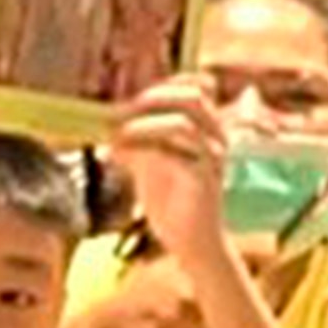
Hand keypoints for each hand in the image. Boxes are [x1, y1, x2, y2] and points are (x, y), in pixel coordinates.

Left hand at [107, 82, 235, 258]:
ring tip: (116, 136)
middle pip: (193, 99)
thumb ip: (139, 141)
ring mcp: (212, 160)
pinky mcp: (203, 182)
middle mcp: (217, 140)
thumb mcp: (152, 163)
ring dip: (143, 125)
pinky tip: (120, 156)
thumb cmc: (173, 203)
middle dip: (151, 100)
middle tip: (118, 115)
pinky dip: (141, 151)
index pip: (198, 88)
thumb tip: (109, 125)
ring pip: (183, 124)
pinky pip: (173, 156)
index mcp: (208, 131)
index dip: (165, 85)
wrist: (192, 243)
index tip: (131, 99)